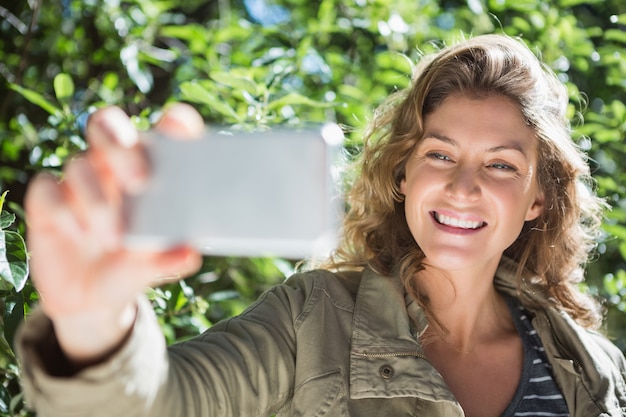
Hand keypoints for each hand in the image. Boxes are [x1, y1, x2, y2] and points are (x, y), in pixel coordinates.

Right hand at [25, 104, 203, 362]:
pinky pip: (46, 188)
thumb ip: (171, 259)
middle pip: (110, 127)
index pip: (162, 132)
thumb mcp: (155, 268)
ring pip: (80, 164)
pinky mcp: (47, 201)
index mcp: (151, 171)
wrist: (92, 299)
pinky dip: (64, 210)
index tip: (178, 126)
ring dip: (97, 200)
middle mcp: (113, 166)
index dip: (173, 122)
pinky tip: (80, 234)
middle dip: (124, 148)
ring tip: (114, 238)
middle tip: (140, 183)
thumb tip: (190, 254)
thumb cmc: (134, 268)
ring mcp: (78, 181)